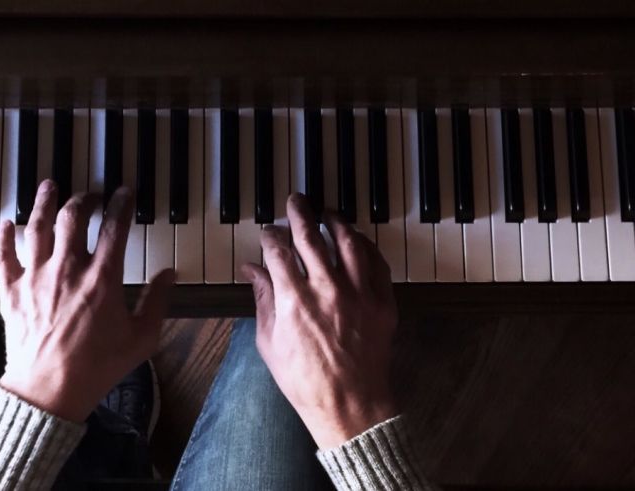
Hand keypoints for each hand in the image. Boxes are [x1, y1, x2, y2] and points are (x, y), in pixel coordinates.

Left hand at [0, 179, 173, 421]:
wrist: (50, 390)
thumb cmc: (97, 367)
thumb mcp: (142, 338)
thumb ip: (156, 301)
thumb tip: (168, 275)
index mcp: (102, 279)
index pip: (115, 227)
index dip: (121, 204)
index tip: (124, 193)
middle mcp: (68, 269)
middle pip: (73, 217)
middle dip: (83, 199)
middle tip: (89, 195)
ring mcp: (36, 278)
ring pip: (37, 226)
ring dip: (44, 203)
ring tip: (49, 187)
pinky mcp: (11, 292)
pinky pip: (3, 255)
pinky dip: (3, 236)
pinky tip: (6, 224)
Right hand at [242, 194, 397, 449]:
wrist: (349, 403)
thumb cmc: (305, 380)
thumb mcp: (270, 342)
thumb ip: (262, 299)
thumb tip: (252, 270)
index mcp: (294, 301)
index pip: (279, 251)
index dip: (271, 235)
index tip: (269, 231)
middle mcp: (327, 291)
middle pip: (312, 237)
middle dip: (301, 213)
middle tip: (297, 201)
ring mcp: (358, 294)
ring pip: (348, 242)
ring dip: (336, 222)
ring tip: (328, 213)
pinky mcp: (382, 302)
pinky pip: (376, 262)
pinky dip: (365, 245)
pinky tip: (357, 239)